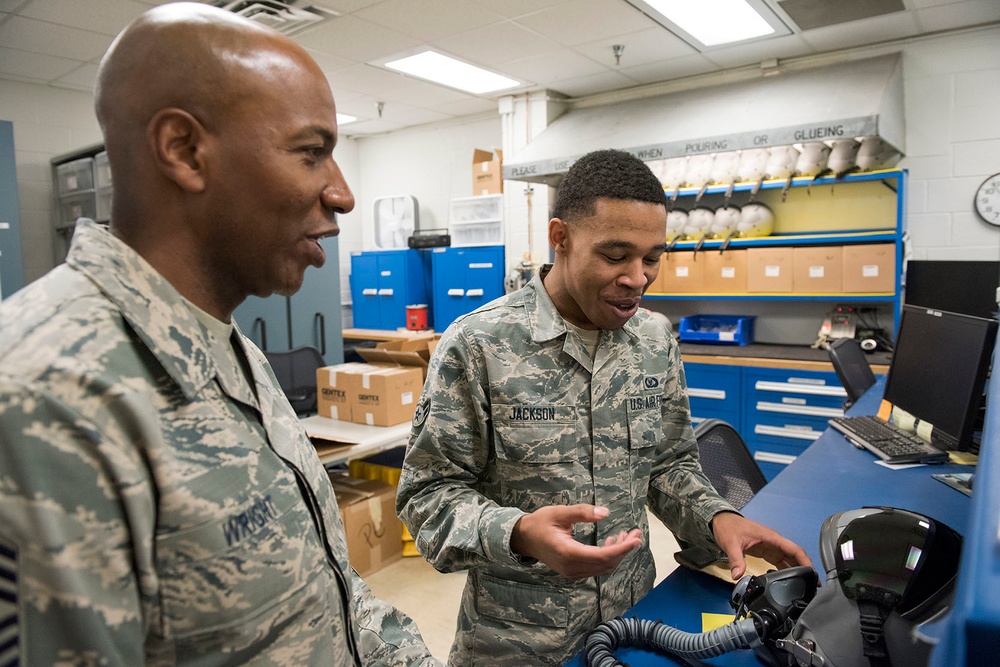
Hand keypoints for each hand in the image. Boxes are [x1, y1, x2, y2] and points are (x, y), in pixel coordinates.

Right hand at [510, 504, 642, 578]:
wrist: (523, 538)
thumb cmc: (540, 523)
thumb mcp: (559, 513)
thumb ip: (582, 512)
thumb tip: (604, 513)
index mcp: (568, 553)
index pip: (602, 556)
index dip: (622, 549)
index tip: (636, 539)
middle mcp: (572, 567)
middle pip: (606, 564)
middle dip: (624, 550)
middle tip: (635, 534)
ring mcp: (572, 572)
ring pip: (603, 568)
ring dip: (617, 554)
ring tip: (625, 536)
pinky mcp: (573, 571)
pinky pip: (596, 568)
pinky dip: (607, 557)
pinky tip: (610, 542)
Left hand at [710, 511, 812, 579]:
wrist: (720, 521)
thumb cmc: (728, 527)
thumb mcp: (731, 543)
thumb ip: (736, 559)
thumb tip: (737, 575)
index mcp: (771, 537)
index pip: (794, 549)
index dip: (805, 561)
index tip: (812, 574)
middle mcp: (774, 542)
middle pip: (795, 555)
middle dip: (806, 568)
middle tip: (813, 585)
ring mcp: (771, 546)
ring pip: (789, 559)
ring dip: (798, 570)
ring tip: (805, 585)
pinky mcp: (766, 551)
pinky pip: (780, 561)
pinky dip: (787, 570)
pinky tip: (790, 580)